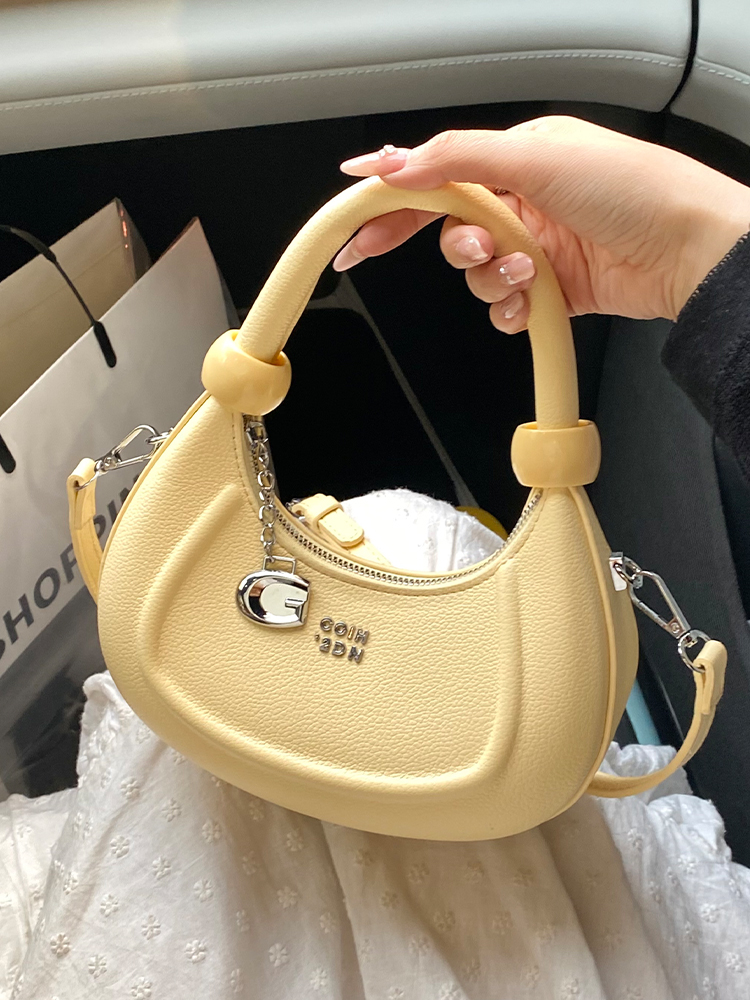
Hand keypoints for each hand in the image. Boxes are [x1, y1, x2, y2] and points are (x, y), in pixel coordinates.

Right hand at [333, 117, 749, 330]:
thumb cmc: (632, 191)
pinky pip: (503, 308)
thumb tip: (393, 163)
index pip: (435, 179)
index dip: (391, 202)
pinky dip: (511, 309)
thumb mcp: (535, 157)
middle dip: (457, 249)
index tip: (354, 226)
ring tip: (530, 270)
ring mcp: (536, 250)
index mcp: (516, 159)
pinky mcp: (550, 292)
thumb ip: (455, 158)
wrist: (687, 251)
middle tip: (478, 252)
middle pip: (451, 232)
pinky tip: (535, 298)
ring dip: (494, 280)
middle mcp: (523, 203)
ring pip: (475, 278)